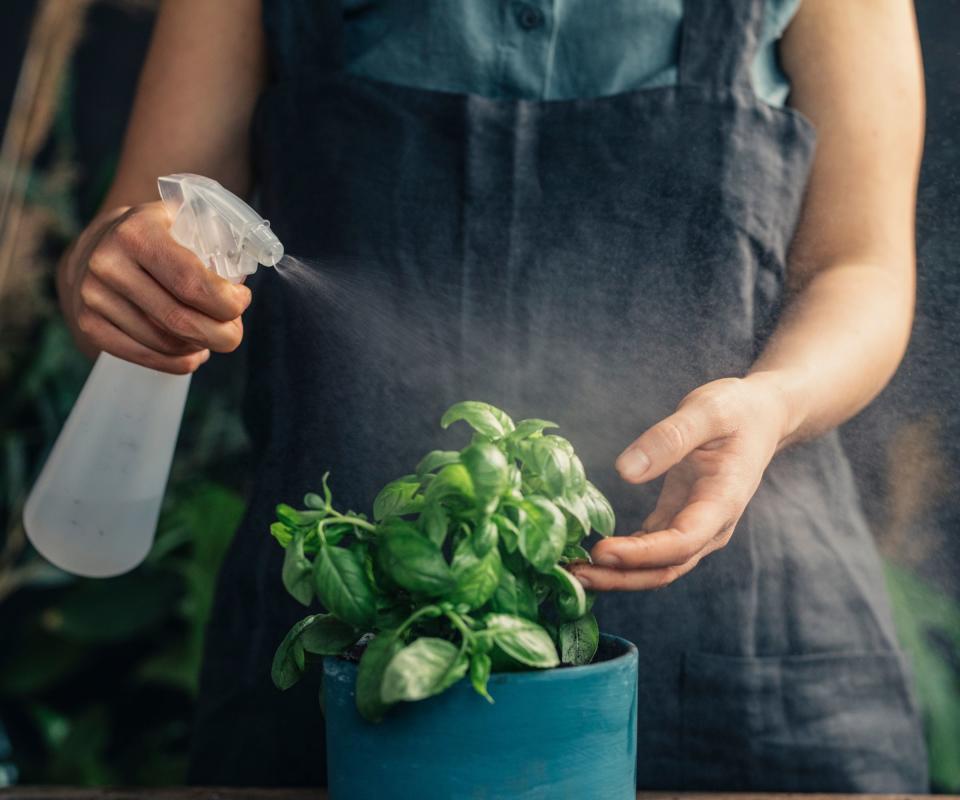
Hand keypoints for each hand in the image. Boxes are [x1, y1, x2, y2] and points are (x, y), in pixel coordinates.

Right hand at [59, 201, 251, 373]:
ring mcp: (93, 296)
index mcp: (137, 233)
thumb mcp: (181, 218)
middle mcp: (108, 264)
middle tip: (235, 332)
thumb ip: (214, 237)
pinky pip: (146, 357)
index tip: (241, 300)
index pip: (192, 283)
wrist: (95, 245)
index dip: (227, 302)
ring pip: (166, 343)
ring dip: (200, 346)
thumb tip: (243, 279)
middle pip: (181, 320)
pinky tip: (192, 352)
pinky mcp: (89, 324)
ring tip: (212, 335)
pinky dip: (179, 361)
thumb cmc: (156, 235)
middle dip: (222, 334)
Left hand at [570, 375, 790, 590]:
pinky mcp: (678, 520)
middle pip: (665, 567)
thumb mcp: (706, 411)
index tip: (602, 551)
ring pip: (657, 567)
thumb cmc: (737, 410)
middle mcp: (711, 526)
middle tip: (574, 576)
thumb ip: (669, 439)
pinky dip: (623, 558)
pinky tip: (590, 556)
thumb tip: (625, 471)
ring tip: (573, 572)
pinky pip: (650, 551)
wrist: (761, 416)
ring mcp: (696, 527)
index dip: (642, 553)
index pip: (681, 542)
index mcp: (722, 501)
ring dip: (617, 575)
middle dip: (621, 577)